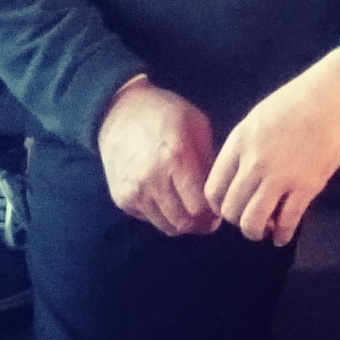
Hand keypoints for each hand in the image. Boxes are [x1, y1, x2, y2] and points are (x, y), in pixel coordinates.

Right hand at [97, 78, 219, 236]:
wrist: (119, 113)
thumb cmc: (165, 114)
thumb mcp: (196, 125)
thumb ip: (210, 160)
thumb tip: (220, 192)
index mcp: (176, 158)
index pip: (200, 205)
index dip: (214, 211)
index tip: (220, 205)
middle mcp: (153, 180)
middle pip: (185, 222)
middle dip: (202, 223)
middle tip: (210, 217)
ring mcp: (134, 192)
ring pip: (168, 227)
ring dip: (184, 223)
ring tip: (192, 210)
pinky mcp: (122, 199)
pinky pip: (150, 220)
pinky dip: (164, 216)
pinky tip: (170, 200)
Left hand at [206, 47, 339, 246]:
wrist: (336, 95)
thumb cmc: (297, 100)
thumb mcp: (257, 118)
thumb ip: (242, 148)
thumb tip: (236, 177)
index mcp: (239, 143)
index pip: (213, 190)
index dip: (219, 206)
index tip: (230, 207)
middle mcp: (254, 163)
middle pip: (231, 210)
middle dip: (238, 219)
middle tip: (250, 216)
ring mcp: (280, 177)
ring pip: (252, 222)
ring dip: (256, 231)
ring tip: (265, 227)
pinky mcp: (306, 187)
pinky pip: (286, 222)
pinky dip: (282, 235)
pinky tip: (282, 236)